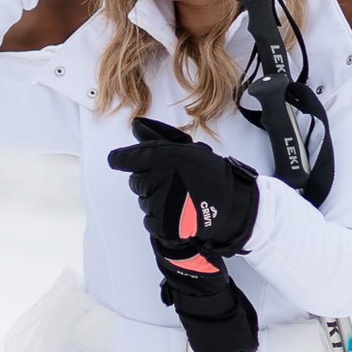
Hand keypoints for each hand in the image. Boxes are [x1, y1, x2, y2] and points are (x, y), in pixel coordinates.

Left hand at [108, 116, 260, 261]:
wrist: (231, 204)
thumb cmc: (212, 175)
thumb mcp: (186, 149)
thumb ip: (158, 138)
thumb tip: (136, 126)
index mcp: (159, 157)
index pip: (123, 159)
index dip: (122, 160)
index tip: (120, 161)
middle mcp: (153, 179)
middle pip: (135, 181)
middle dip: (148, 181)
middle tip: (171, 183)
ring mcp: (156, 203)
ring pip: (143, 201)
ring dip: (155, 200)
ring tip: (179, 198)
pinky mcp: (161, 224)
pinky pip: (149, 220)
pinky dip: (160, 219)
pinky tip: (177, 212)